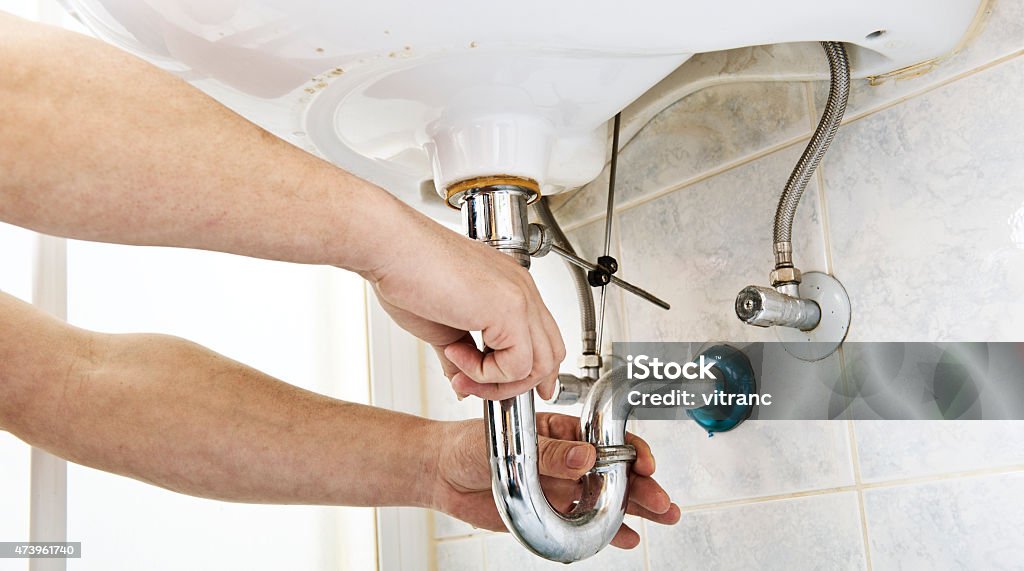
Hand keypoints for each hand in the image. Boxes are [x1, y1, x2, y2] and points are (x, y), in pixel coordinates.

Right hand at [364, 198, 564, 400]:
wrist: (389, 247)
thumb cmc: (406, 271)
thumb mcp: (441, 326)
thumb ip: (461, 356)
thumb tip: (463, 384)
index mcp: (509, 287)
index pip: (543, 338)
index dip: (529, 371)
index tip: (506, 388)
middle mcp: (521, 289)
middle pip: (550, 354)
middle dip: (512, 384)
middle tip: (471, 384)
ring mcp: (520, 297)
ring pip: (541, 364)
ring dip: (498, 382)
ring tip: (460, 373)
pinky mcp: (510, 309)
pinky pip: (518, 364)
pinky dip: (486, 373)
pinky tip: (455, 353)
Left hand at [428, 413, 680, 547]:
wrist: (443, 473)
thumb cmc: (472, 443)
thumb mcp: (512, 441)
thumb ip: (550, 452)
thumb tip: (585, 457)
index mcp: (563, 432)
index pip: (606, 438)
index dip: (630, 450)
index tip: (643, 462)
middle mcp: (568, 461)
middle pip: (616, 473)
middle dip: (644, 486)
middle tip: (662, 501)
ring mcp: (561, 489)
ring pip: (607, 500)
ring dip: (635, 509)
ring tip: (662, 517)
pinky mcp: (550, 515)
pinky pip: (584, 525)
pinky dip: (607, 534)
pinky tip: (627, 539)